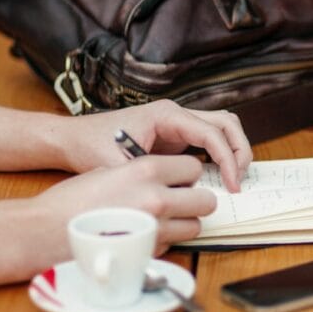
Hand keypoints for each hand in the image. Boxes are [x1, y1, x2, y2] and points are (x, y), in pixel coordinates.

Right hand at [33, 155, 214, 255]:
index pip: (194, 167)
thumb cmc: (71, 200)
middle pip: (206, 200)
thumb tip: (165, 179)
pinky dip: (165, 241)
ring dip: (184, 223)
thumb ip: (141, 174)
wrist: (45, 231)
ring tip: (162, 220)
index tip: (180, 179)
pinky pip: (174, 245)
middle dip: (195, 201)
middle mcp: (157, 197)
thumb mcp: (108, 171)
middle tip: (181, 202)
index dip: (187, 175)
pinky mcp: (149, 252)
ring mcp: (156, 228)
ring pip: (195, 226)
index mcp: (146, 169)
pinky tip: (144, 235)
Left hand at [61, 100, 251, 191]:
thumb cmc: (91, 145)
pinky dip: (220, 156)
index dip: (228, 159)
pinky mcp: (176, 136)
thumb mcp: (118, 166)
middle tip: (239, 180)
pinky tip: (217, 178)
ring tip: (233, 179)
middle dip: (239, 151)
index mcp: (166, 114)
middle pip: (227, 123)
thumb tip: (178, 197)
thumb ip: (149, 179)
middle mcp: (176, 114)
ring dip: (233, 151)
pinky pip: (209, 140)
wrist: (73, 138)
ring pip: (222, 128)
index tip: (232, 184)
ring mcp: (178, 123)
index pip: (212, 133)